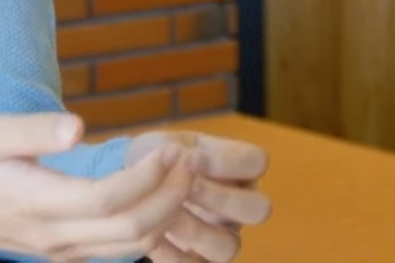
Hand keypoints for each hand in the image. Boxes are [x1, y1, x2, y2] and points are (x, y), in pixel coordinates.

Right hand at [0, 112, 199, 262]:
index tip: (167, 147)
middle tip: (188, 158)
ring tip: (182, 174)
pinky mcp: (71, 255)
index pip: (106, 199)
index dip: (146, 177)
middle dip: (170, 194)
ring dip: (168, 212)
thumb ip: (34, 130)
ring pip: (133, 247)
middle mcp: (54, 236)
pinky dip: (153, 227)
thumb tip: (78, 127)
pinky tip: (162, 195)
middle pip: (130, 229)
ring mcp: (64, 252)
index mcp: (35, 202)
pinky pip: (122, 251)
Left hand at [122, 130, 271, 261]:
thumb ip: (176, 149)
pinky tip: (154, 239)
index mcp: (239, 169)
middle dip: (221, 198)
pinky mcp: (203, 261)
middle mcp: (240, 205)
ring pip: (230, 246)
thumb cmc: (159, 161)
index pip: (257, 162)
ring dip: (194, 230)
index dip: (228, 161)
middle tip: (186, 188)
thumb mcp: (166, 144)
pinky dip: (173, 255)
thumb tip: (183, 157)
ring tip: (166, 216)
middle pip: (258, 209)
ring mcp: (224, 236)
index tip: (193, 158)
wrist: (136, 189)